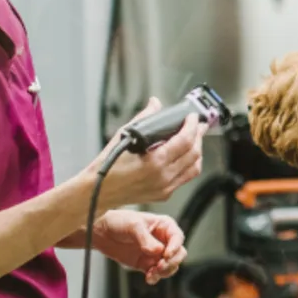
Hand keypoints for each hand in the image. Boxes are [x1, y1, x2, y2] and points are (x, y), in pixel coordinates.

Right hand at [82, 97, 206, 211]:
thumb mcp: (124, 136)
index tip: (192, 117)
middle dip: (198, 136)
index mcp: (155, 161)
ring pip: (194, 167)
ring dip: (197, 151)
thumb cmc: (107, 166)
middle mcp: (163, 176)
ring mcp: (165, 187)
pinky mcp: (164, 194)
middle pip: (194, 153)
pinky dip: (190, 164)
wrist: (98, 191)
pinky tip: (186, 155)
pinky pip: (185, 178)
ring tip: (195, 138)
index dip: (192, 126)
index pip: (185, 141)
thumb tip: (155, 103)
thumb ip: (144, 118)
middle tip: (198, 124)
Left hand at [91, 211, 186, 284]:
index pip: (177, 237)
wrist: (101, 232)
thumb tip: (158, 251)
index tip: (166, 255)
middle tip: (160, 266)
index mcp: (164, 226)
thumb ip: (146, 239)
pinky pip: (156, 274)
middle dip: (172, 262)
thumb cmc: (118, 221)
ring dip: (165, 271)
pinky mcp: (146, 264)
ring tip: (152, 273)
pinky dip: (155, 277)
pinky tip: (148, 277)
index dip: (175, 247)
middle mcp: (163, 240)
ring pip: (170, 266)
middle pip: (179, 253)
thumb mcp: (133, 225)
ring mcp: (155, 253)